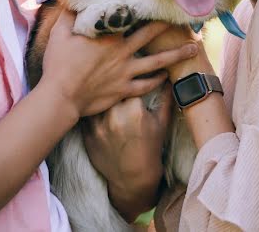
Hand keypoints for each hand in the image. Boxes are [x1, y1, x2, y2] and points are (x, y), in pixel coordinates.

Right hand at [39, 10, 197, 116]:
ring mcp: (126, 72)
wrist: (60, 96)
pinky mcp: (124, 90)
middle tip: (185, 18)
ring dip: (177, 55)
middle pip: (151, 35)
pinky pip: (146, 85)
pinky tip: (167, 78)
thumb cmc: (58, 63)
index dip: (147, 7)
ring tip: (194, 49)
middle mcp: (123, 52)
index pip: (132, 17)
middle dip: (169, 26)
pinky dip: (158, 82)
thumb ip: (69, 14)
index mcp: (109, 35)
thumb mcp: (60, 32)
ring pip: (158, 62)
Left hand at [83, 85, 173, 219]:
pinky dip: (92, 113)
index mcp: (135, 109)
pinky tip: (98, 114)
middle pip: (111, 91)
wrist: (133, 177)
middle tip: (117, 91)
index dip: (130, 84)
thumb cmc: (150, 148)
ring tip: (107, 103)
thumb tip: (171, 80)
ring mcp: (99, 125)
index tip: (130, 84)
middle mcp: (115, 115)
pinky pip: (87, 115)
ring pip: (97, 101)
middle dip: (115, 91)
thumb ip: (166, 98)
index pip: (129, 84)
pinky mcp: (87, 134)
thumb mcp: (161, 122)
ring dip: (102, 100)